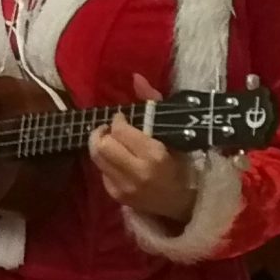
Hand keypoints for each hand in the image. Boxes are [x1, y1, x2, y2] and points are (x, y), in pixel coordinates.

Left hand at [90, 76, 199, 221]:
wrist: (182, 202)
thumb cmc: (180, 163)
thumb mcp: (172, 131)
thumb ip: (152, 103)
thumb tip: (135, 78)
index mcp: (154, 154)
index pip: (120, 131)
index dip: (117, 121)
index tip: (123, 119)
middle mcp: (137, 172)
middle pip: (102, 146)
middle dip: (102, 133)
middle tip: (111, 130)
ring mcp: (125, 187)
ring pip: (96, 158)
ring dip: (100, 145)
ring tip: (111, 141)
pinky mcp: (117, 196)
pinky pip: (101, 172)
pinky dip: (105, 162)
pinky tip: (118, 160)